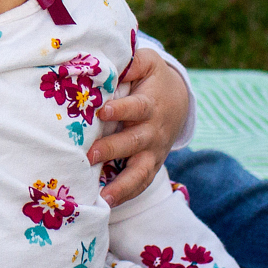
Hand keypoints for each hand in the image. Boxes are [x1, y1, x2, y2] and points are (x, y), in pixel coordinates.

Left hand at [91, 48, 190, 206]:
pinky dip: (126, 195)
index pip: (136, 108)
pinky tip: (107, 204)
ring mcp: (153, 151)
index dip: (121, 110)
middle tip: (90, 155)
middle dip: (113, 149)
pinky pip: (141, 183)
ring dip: (122, 185)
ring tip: (104, 197)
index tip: (103, 111)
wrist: (178, 101)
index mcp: (150, 104)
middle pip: (134, 142)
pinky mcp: (151, 165)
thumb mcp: (147, 63)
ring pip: (140, 171)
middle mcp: (152, 131)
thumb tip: (117, 65)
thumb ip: (134, 62)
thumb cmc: (152, 79)